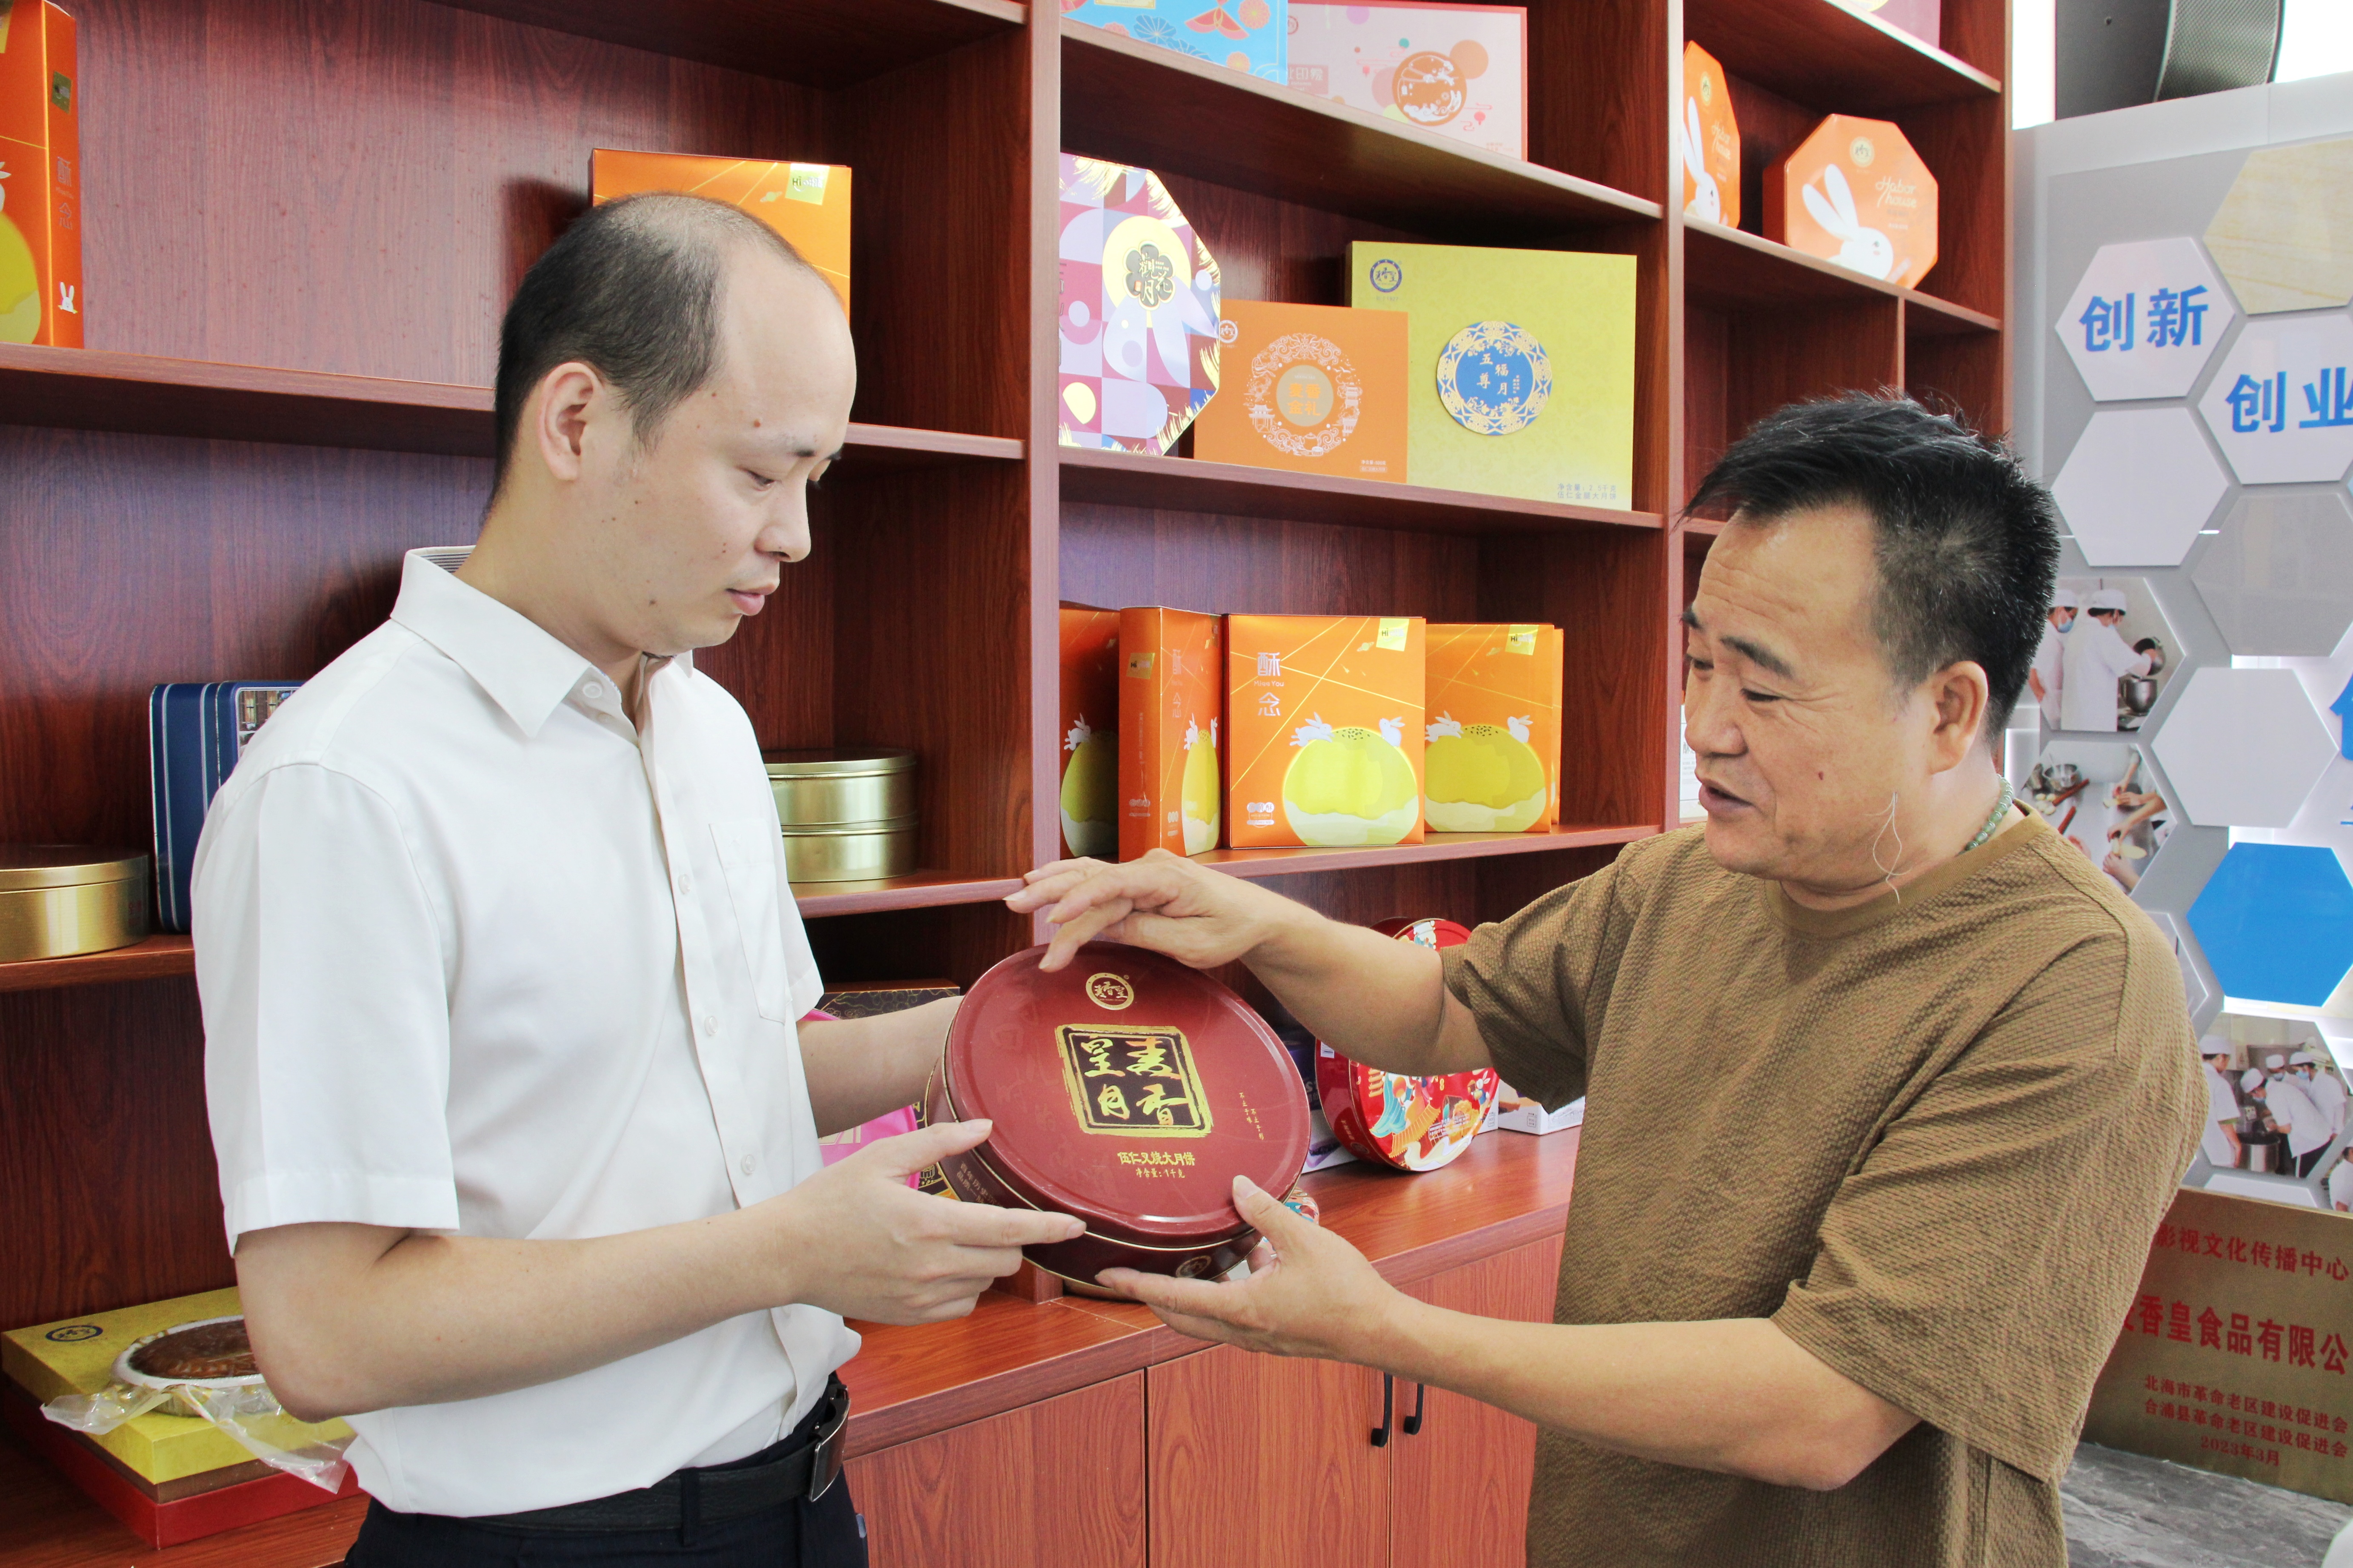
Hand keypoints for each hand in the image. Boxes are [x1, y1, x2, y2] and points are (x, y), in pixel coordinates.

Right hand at [755, 1120, 1081, 1324]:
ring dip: (985, 1263)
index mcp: (930, 1223)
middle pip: (1005, 1261)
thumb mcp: (882, 1158)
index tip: (1076, 1224)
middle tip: (990, 1219)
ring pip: (985, 1285)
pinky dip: (964, 1288)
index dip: (1048, 1228)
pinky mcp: (909, 1318)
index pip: (1008, 1230)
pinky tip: (941, 1266)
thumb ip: (939, 1142)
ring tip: (954, 1239)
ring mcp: (921, 1298)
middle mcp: (932, 1267)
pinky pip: (962, 1307)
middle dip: (1010, 1240)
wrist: (787, 1254)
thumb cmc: (831, 1200)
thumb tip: (986, 1127)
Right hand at [1005, 849, 1292, 973]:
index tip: (1054, 921)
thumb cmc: (1231, 930)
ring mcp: (1144, 871)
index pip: (1113, 886)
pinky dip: (1071, 882)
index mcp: (1167, 877)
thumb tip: (1105, 925)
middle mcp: (1151, 865)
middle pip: (1093, 876)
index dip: (1080, 903)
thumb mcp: (1192, 944)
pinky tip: (1044, 879)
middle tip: (1014, 905)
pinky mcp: (1141, 881)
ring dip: (1054, 884)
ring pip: (1091, 874)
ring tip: (1019, 893)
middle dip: (1052, 891)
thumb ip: (1146, 932)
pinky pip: (1101, 880)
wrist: (1257, 918)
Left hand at [1097, 1176, 1405, 1362]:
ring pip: (1210, 1317)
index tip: (1107, 1275)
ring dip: (1197, 1290)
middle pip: (1181, 1316)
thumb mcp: (1302, 1239)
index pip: (1172, 1297)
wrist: (1380, 1331)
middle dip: (1155, 1294)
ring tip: (1199, 1253)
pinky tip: (1256, 1257)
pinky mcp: (1276, 1336)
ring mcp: (1259, 1338)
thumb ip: (1265, 1211)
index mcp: (1240, 1309)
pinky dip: (1231, 1290)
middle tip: (1137, 1268)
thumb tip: (1236, 1184)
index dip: (1135, 1284)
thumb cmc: (1345, 1291)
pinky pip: (1238, 1314)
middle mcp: (1242, 1330)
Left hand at [2102, 851, 2138, 890]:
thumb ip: (2122, 854)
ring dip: (2105, 859)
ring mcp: (2109, 869)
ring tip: (2109, 859)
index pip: (2110, 854)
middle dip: (2108, 855)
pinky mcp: (2109, 872)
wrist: (2127, 877)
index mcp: (2115, 861)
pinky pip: (2103, 868)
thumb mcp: (2125, 860)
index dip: (2111, 852)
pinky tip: (2107, 865)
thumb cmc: (2127, 868)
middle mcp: (2110, 864)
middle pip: (2106, 857)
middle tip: (2111, 855)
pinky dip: (2104, 866)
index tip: (2112, 852)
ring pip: (2104, 862)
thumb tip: (2120, 848)